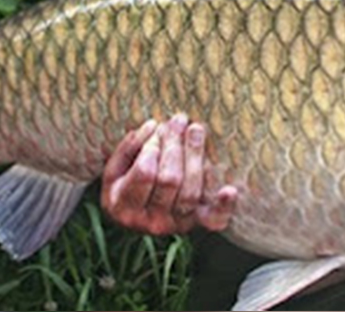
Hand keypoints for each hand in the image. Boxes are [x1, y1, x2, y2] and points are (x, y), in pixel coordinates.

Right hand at [101, 114, 237, 235]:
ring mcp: (175, 225)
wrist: (136, 217)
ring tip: (195, 129)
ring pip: (190, 192)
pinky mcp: (196, 224)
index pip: (145, 172)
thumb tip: (152, 126)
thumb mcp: (114, 169)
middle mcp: (149, 222)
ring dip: (195, 156)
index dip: (153, 147)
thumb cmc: (125, 184)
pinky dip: (223, 206)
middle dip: (175, 145)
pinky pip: (213, 220)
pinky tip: (229, 190)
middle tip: (178, 120)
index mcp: (123, 206)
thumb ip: (128, 148)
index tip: (157, 127)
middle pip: (170, 180)